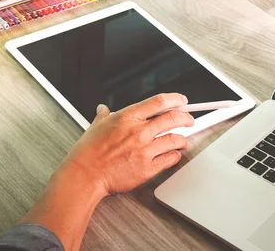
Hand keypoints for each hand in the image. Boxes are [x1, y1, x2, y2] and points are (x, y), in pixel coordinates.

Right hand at [59, 93, 193, 196]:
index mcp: (128, 118)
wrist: (85, 175)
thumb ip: (104, 116)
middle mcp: (139, 132)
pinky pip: (169, 159)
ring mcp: (145, 150)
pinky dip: (175, 156)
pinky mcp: (147, 168)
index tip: (182, 101)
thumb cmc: (88, 152)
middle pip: (173, 119)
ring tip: (183, 140)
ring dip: (183, 139)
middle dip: (186, 118)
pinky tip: (174, 155)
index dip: (175, 99)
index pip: (159, 102)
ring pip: (175, 139)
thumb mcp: (95, 126)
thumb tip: (103, 109)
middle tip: (189, 120)